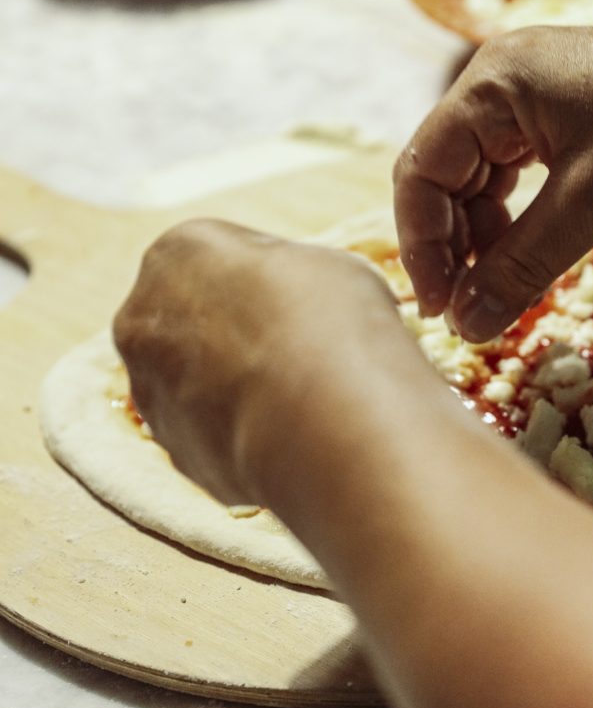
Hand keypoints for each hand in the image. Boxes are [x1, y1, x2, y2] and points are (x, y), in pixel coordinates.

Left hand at [113, 220, 396, 507]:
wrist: (327, 427)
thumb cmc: (333, 327)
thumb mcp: (328, 267)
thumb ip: (288, 277)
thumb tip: (296, 299)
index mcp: (177, 252)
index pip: (218, 257)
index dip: (269, 280)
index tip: (306, 300)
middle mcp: (143, 319)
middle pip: (192, 318)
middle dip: (235, 333)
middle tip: (299, 349)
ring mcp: (152, 393)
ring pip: (195, 382)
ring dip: (235, 387)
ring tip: (300, 400)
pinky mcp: (174, 455)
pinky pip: (209, 435)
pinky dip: (241, 436)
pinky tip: (289, 437)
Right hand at [394, 21, 592, 342]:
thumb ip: (522, 266)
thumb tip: (466, 328)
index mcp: (491, 83)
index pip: (420, 170)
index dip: (422, 247)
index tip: (439, 310)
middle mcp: (499, 81)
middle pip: (442, 175)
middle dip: (451, 247)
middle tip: (467, 314)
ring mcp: (530, 96)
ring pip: (478, 179)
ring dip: (484, 239)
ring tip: (500, 294)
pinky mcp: (561, 113)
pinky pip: (516, 173)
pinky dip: (517, 219)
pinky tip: (529, 256)